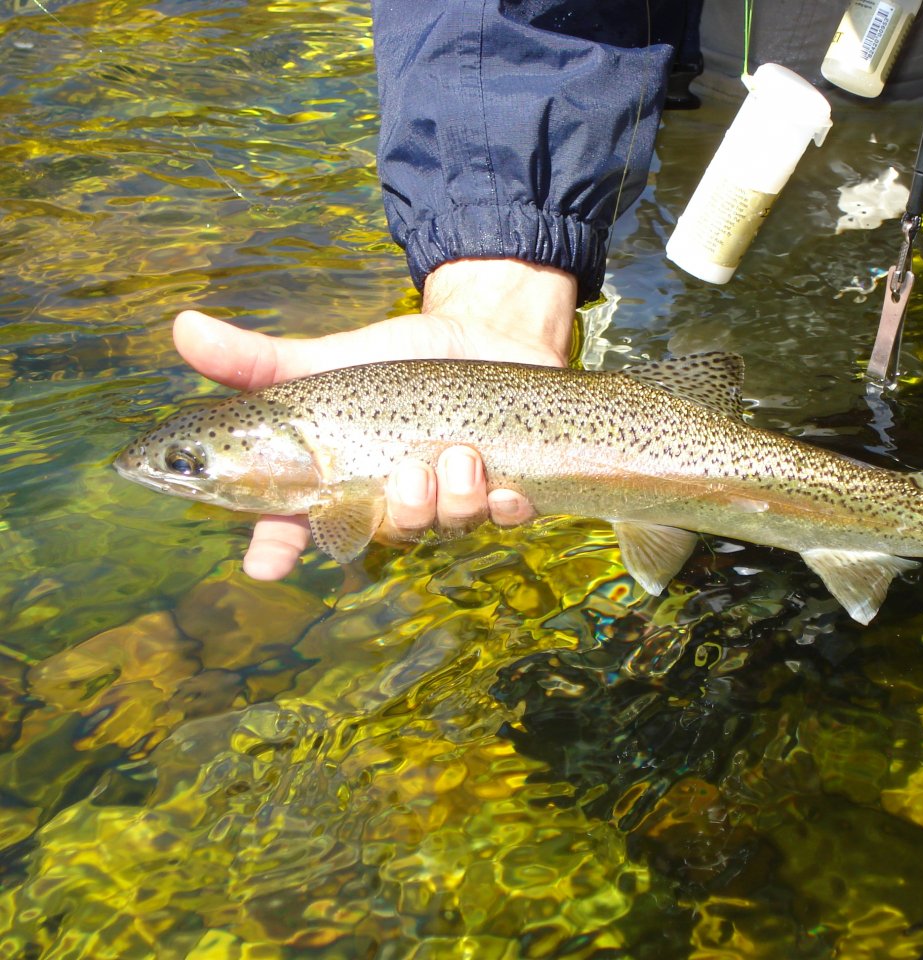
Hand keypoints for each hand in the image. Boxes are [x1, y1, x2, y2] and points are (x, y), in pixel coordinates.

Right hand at [174, 258, 576, 579]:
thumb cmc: (398, 358)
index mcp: (339, 482)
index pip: (293, 528)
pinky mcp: (502, 492)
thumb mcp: (331, 359)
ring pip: (444, 528)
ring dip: (453, 500)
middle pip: (381, 535)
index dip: (275, 550)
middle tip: (408, 476)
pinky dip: (506, 509)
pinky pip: (503, 519)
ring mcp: (447, 502)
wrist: (484, 331)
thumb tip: (181, 327)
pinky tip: (511, 489)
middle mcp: (389, 502)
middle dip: (396, 513)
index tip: (264, 563)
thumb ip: (262, 361)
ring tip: (461, 455)